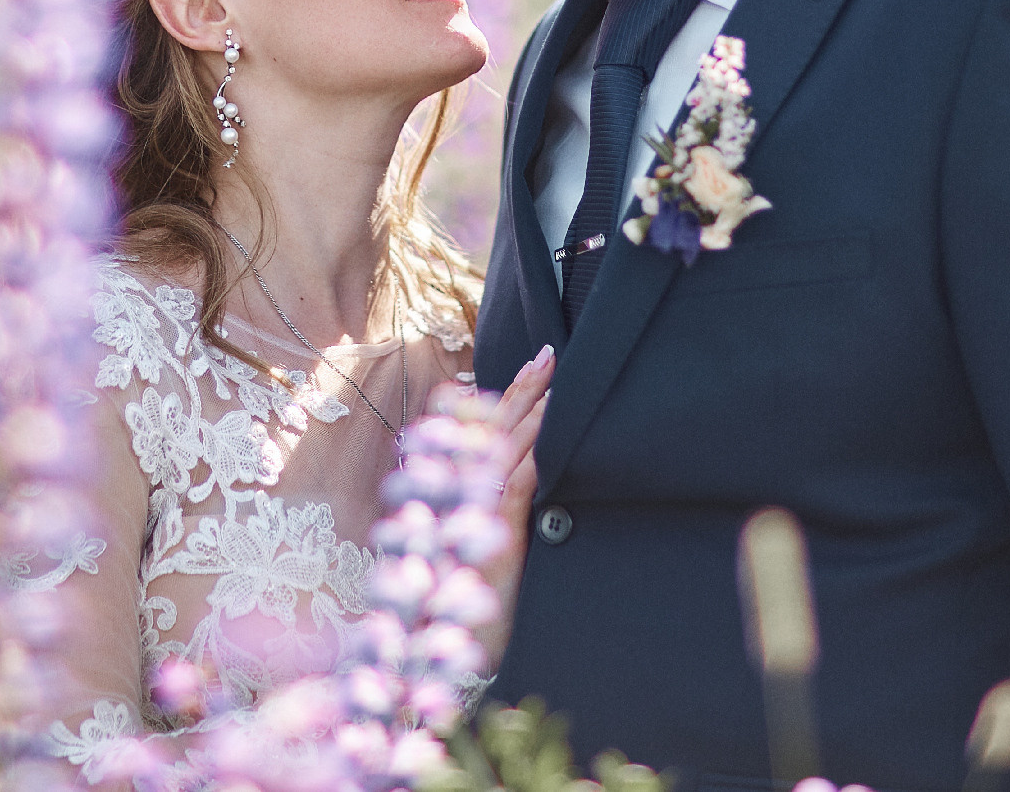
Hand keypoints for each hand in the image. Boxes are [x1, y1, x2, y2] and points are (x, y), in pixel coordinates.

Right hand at [476, 344, 552, 663]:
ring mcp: (476, 514)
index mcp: (462, 497)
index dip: (504, 400)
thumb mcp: (486, 554)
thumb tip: (513, 481)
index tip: (530, 369)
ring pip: (505, 448)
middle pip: (493, 430)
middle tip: (547, 354)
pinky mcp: (495, 536)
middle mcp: (463, 498)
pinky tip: (553, 430)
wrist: (454, 654)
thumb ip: (496, 514)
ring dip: (533, 410)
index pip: (483, 436)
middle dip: (521, 389)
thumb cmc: (469, 608)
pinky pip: (517, 483)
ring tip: (555, 377)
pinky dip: (536, 452)